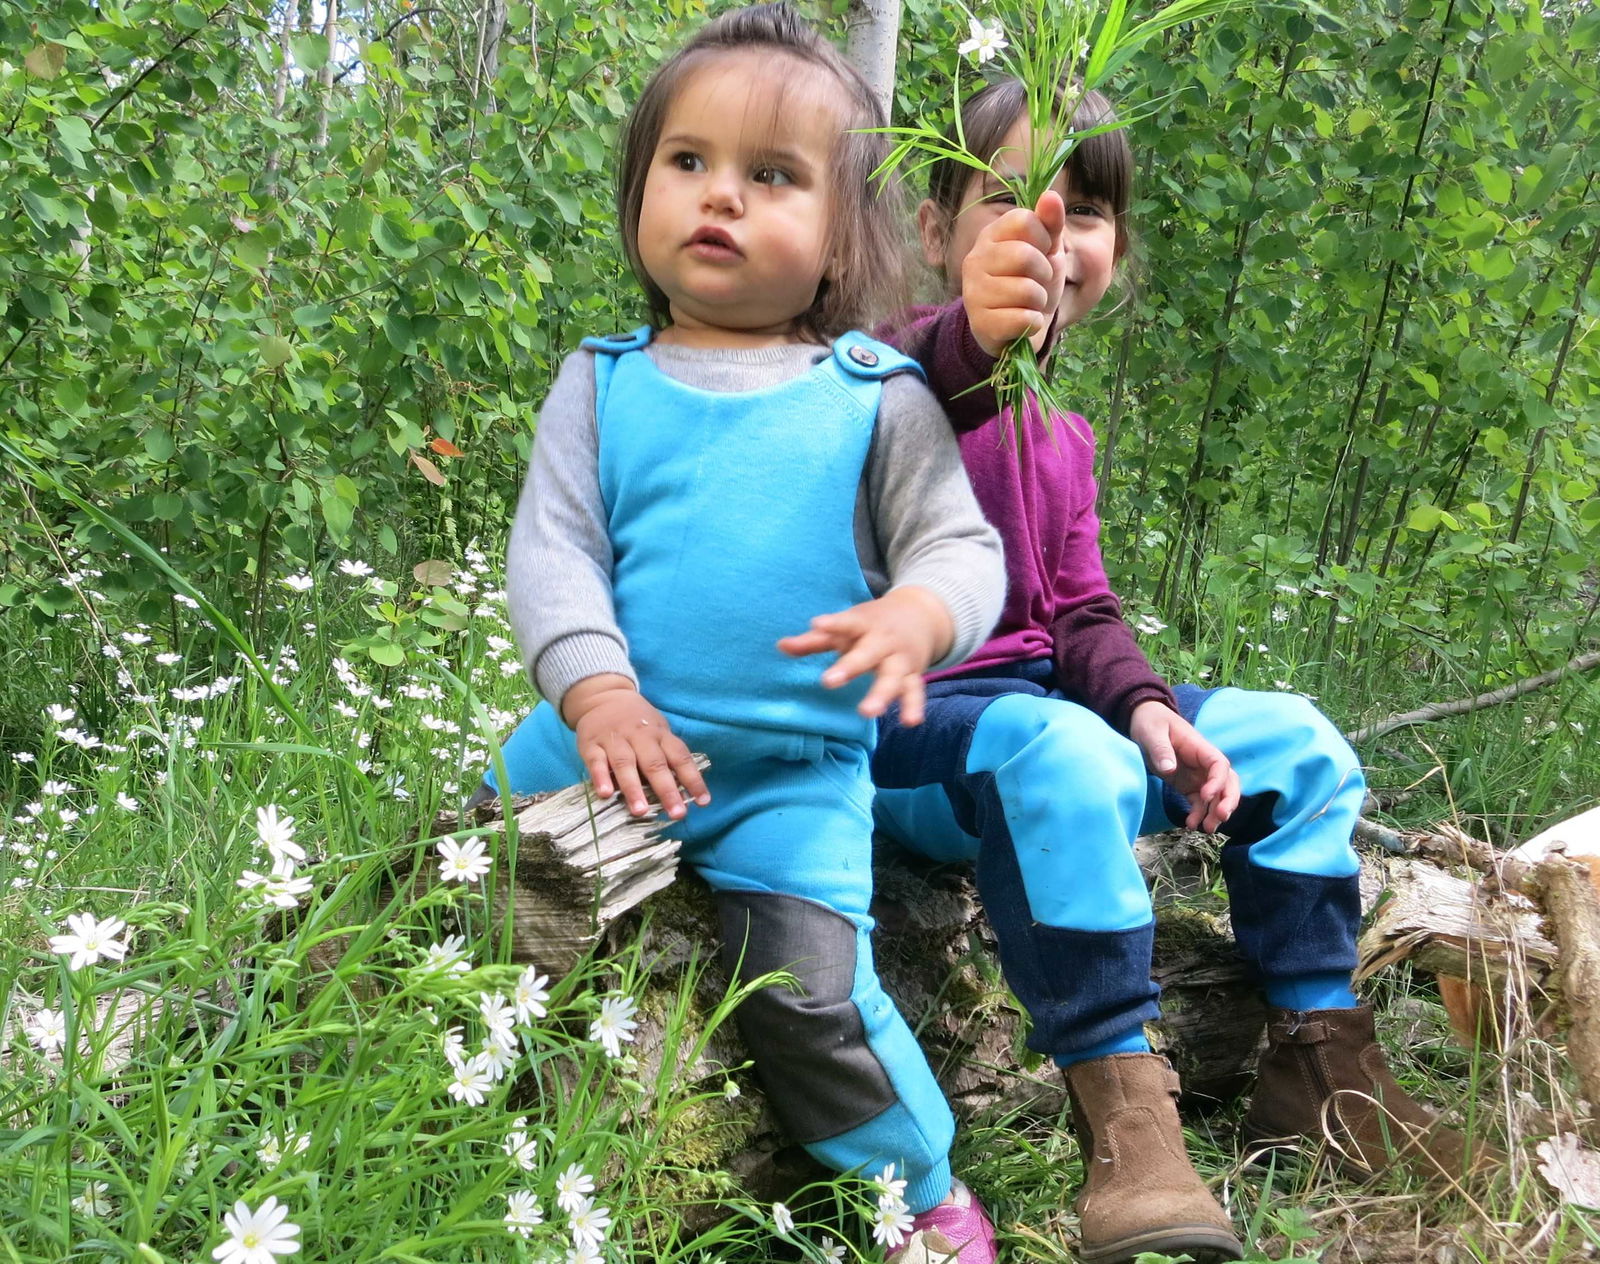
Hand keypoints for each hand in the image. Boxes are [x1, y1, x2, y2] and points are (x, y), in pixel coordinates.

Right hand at [561, 674, 710, 818]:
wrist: (603, 697)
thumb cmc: (637, 722)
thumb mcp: (658, 732)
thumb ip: (667, 758)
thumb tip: (682, 791)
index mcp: (661, 735)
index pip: (681, 757)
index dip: (693, 779)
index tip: (703, 801)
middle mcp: (640, 736)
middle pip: (655, 764)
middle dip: (667, 790)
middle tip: (676, 813)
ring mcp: (616, 740)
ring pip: (626, 764)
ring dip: (634, 788)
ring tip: (641, 811)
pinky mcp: (592, 745)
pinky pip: (597, 762)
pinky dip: (601, 778)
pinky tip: (606, 794)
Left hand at [776, 586, 952, 724]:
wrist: (919, 614)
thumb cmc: (871, 624)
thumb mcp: (846, 626)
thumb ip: (815, 640)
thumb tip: (780, 646)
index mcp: (864, 624)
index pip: (847, 623)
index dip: (833, 624)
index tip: (817, 625)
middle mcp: (883, 641)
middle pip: (868, 653)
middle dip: (850, 667)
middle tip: (828, 681)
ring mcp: (900, 659)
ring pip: (893, 677)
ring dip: (882, 694)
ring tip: (867, 712)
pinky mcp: (913, 675)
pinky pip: (915, 691)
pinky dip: (914, 706)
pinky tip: (911, 722)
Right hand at [962, 190, 1068, 357]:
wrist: (1017, 327)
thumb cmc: (1031, 281)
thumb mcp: (1046, 250)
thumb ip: (1050, 223)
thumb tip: (1051, 195)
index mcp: (990, 236)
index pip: (1024, 220)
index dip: (1043, 238)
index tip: (1041, 252)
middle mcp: (975, 260)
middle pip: (1025, 256)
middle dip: (1043, 274)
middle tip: (1037, 282)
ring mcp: (973, 292)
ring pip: (1027, 290)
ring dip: (1039, 301)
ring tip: (1028, 303)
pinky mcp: (980, 324)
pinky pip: (1023, 319)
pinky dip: (1033, 322)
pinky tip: (1022, 322)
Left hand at [1128, 700, 1239, 832]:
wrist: (1142, 720)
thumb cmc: (1150, 722)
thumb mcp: (1151, 732)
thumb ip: (1160, 749)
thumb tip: (1169, 768)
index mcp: (1199, 747)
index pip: (1219, 764)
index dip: (1218, 781)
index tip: (1205, 795)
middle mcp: (1203, 763)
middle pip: (1228, 782)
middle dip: (1228, 800)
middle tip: (1220, 817)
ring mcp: (1197, 775)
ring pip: (1217, 796)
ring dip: (1215, 813)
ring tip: (1206, 829)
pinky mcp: (1188, 785)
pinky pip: (1200, 802)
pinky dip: (1199, 814)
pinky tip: (1190, 825)